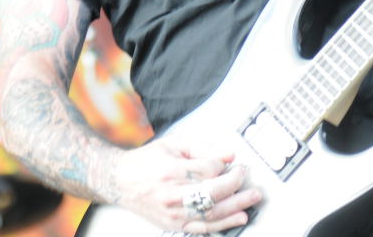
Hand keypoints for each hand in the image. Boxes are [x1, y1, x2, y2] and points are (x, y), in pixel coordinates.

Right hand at [109, 134, 261, 233]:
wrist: (119, 181)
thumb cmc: (145, 161)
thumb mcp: (172, 145)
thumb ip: (202, 148)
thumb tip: (228, 155)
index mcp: (171, 169)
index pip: (209, 169)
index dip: (223, 166)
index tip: (231, 163)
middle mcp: (172, 193)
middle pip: (214, 192)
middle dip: (237, 185)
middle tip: (248, 179)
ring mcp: (173, 212)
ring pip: (213, 213)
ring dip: (238, 206)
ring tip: (252, 199)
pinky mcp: (173, 224)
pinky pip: (204, 228)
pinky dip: (224, 224)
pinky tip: (238, 217)